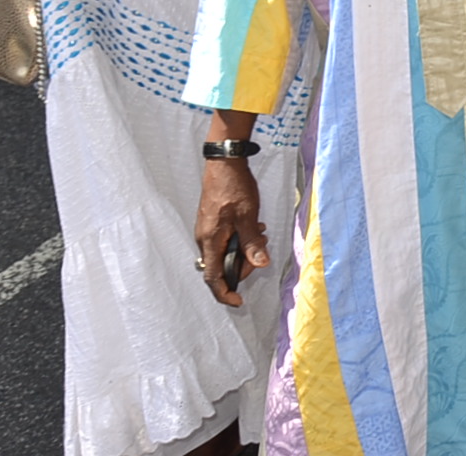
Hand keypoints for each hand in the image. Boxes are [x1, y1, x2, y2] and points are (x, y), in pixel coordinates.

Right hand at [193, 158, 268, 306]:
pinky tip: (253, 227)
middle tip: (261, 248)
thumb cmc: (234, 188)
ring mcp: (207, 231)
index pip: (213, 277)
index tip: (238, 301)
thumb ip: (252, 242)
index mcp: (210, 241)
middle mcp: (204, 239)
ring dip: (244, 249)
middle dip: (243, 263)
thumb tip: (260, 264)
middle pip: (222, 266)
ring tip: (260, 233)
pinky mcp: (212, 223)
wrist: (224, 164)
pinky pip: (225, 240)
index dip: (224, 293)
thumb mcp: (248, 216)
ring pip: (225, 252)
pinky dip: (240, 239)